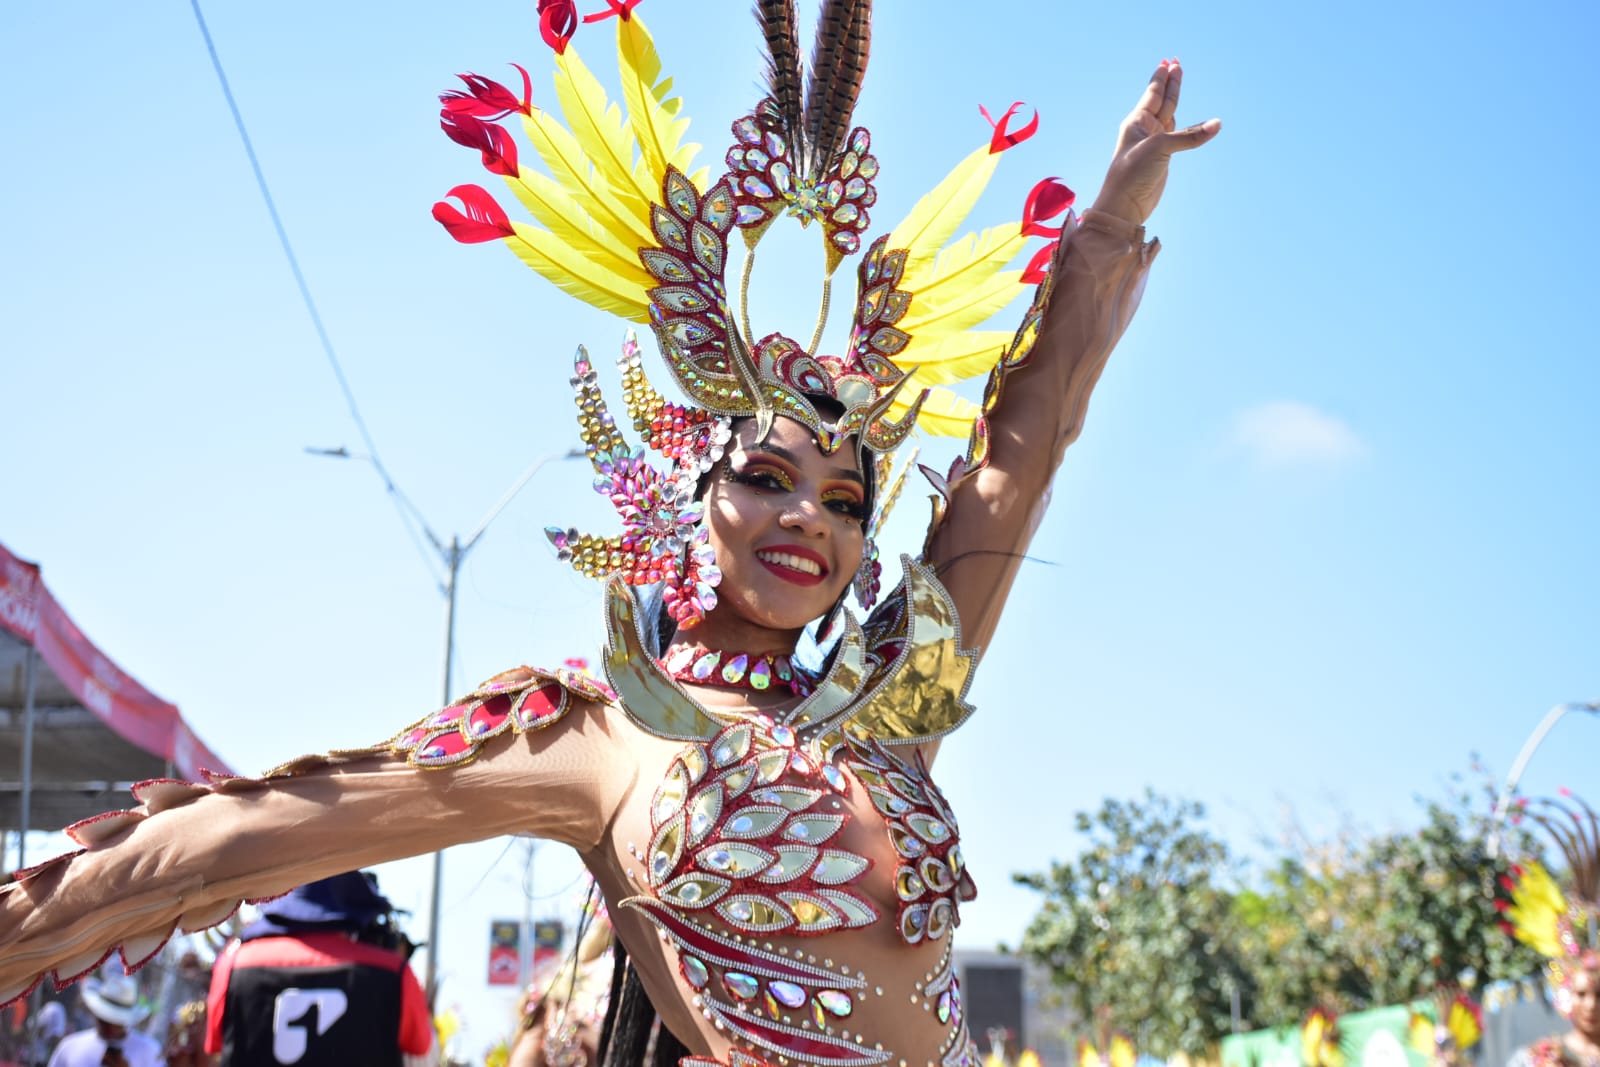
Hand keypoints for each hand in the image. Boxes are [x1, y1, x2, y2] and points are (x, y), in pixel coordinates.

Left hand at [1090, 60, 1220, 225]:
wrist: (1125, 205)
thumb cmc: (1133, 173)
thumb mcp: (1161, 148)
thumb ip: (1190, 135)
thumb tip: (1218, 124)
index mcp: (1137, 121)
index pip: (1153, 93)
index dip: (1161, 77)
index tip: (1167, 61)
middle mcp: (1145, 129)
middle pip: (1161, 99)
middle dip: (1169, 82)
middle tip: (1175, 62)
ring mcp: (1154, 143)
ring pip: (1169, 115)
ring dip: (1175, 98)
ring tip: (1178, 79)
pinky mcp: (1163, 158)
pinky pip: (1179, 136)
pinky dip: (1190, 127)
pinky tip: (1194, 120)